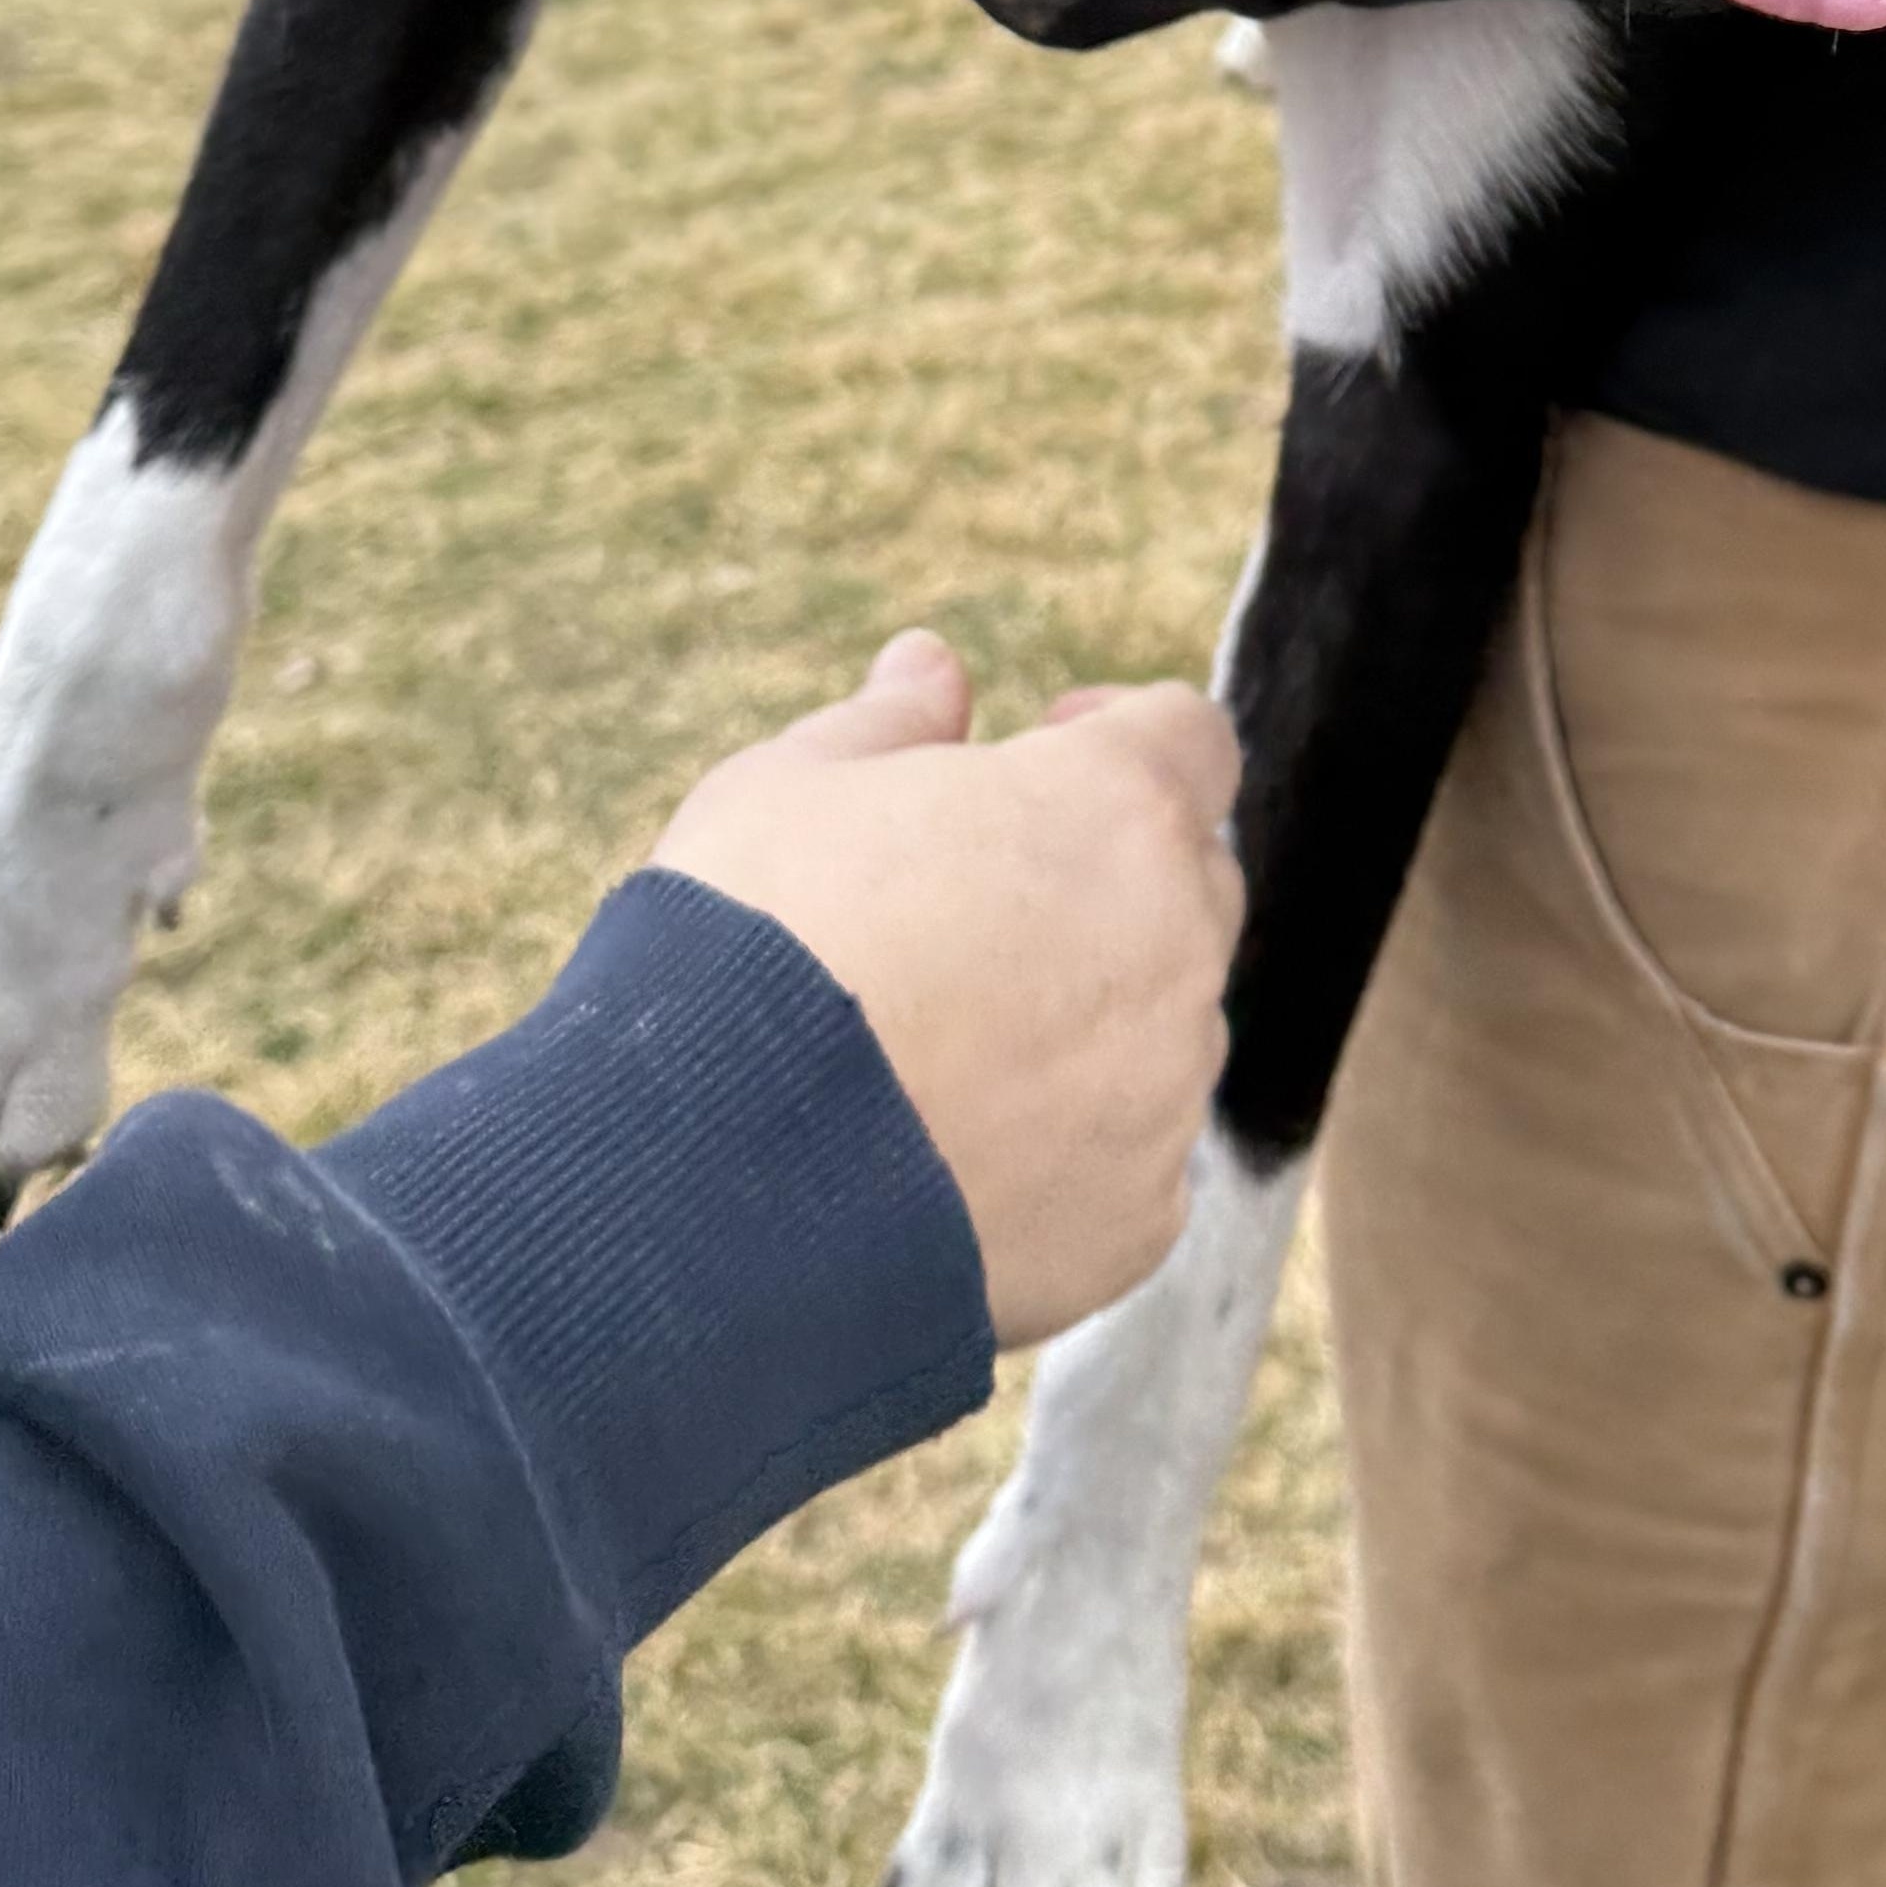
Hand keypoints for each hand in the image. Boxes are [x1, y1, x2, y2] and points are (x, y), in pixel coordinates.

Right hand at [650, 633, 1241, 1344]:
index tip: (1040, 753)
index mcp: (1117, 808)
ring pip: (1162, 1030)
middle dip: (1107, 877)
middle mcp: (1176, 943)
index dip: (1115, 736)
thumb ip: (888, 723)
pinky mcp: (1136, 1221)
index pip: (1186, 737)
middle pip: (1187, 882)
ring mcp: (1165, 1091)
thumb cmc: (741, 955)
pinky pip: (1127, 1164)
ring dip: (1086, 1020)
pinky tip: (947, 1164)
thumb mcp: (786, 790)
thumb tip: (933, 665)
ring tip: (938, 1056)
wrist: (698, 1192)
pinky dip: (1062, 1155)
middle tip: (973, 910)